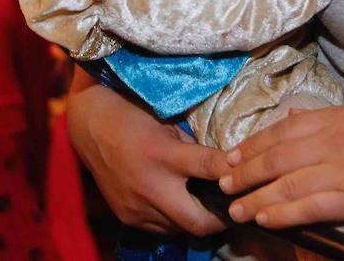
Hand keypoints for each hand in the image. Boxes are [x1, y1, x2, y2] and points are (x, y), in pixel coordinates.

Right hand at [66, 79, 230, 235]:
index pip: (210, 168)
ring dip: (197, 220)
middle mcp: (150, 185)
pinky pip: (161, 228)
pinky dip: (175, 219)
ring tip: (209, 206)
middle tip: (236, 208)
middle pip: (199, 221)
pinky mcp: (127, 216)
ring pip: (181, 228)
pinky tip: (180, 204)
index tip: (253, 176)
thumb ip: (193, 149)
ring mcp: (136, 206)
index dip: (236, 174)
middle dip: (222, 219)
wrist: (90, 126)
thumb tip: (223, 166)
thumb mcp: (168, 124)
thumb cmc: (134, 115)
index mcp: (162, 154)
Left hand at [218, 95, 343, 228]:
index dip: (254, 143)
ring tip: (234, 208)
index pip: (284, 129)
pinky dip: (283, 213)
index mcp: (340, 118)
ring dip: (255, 197)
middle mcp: (335, 141)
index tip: (233, 154)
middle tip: (222, 182)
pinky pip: (310, 207)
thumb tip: (303, 117)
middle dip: (245, 171)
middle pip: (276, 156)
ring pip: (286, 183)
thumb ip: (337, 114)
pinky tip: (266, 219)